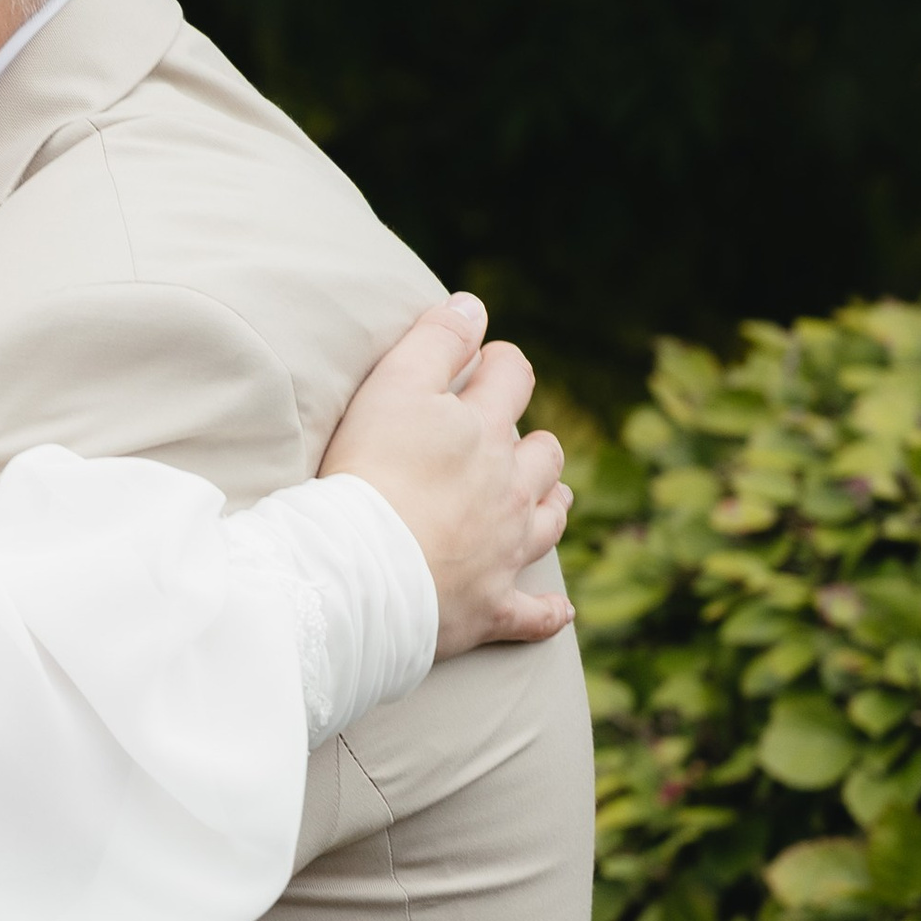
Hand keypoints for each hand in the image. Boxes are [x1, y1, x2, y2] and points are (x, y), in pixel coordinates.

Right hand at [322, 294, 574, 655]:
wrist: (361, 571)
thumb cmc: (369, 474)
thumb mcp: (393, 387)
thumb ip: (436, 339)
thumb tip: (473, 305)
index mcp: (485, 432)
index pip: (512, 377)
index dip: (501, 363)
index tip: (484, 363)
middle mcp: (509, 489)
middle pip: (542, 454)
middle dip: (530, 441)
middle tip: (507, 440)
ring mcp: (506, 551)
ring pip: (549, 522)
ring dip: (549, 506)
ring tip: (544, 501)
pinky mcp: (492, 608)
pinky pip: (533, 615)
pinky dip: (547, 613)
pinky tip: (559, 612)